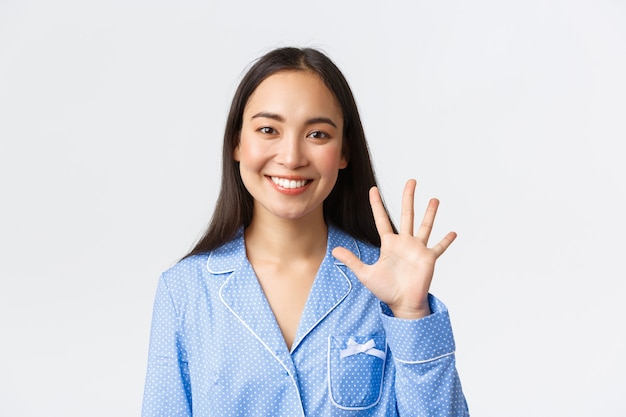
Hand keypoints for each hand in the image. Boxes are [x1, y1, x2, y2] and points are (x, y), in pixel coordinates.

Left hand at [332, 179, 456, 318]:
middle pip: (406, 214)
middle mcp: (404, 242)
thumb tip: (334, 251)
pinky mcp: (428, 259)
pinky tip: (453, 232)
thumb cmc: (386, 290)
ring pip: (425, 226)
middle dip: (408, 197)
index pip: (382, 219)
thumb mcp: (366, 274)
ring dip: (430, 213)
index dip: (376, 204)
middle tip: (411, 181)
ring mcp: (418, 249)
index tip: (373, 189)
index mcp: (389, 244)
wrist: (402, 304)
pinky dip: (446, 241)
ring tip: (434, 199)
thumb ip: (352, 261)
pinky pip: (439, 247)